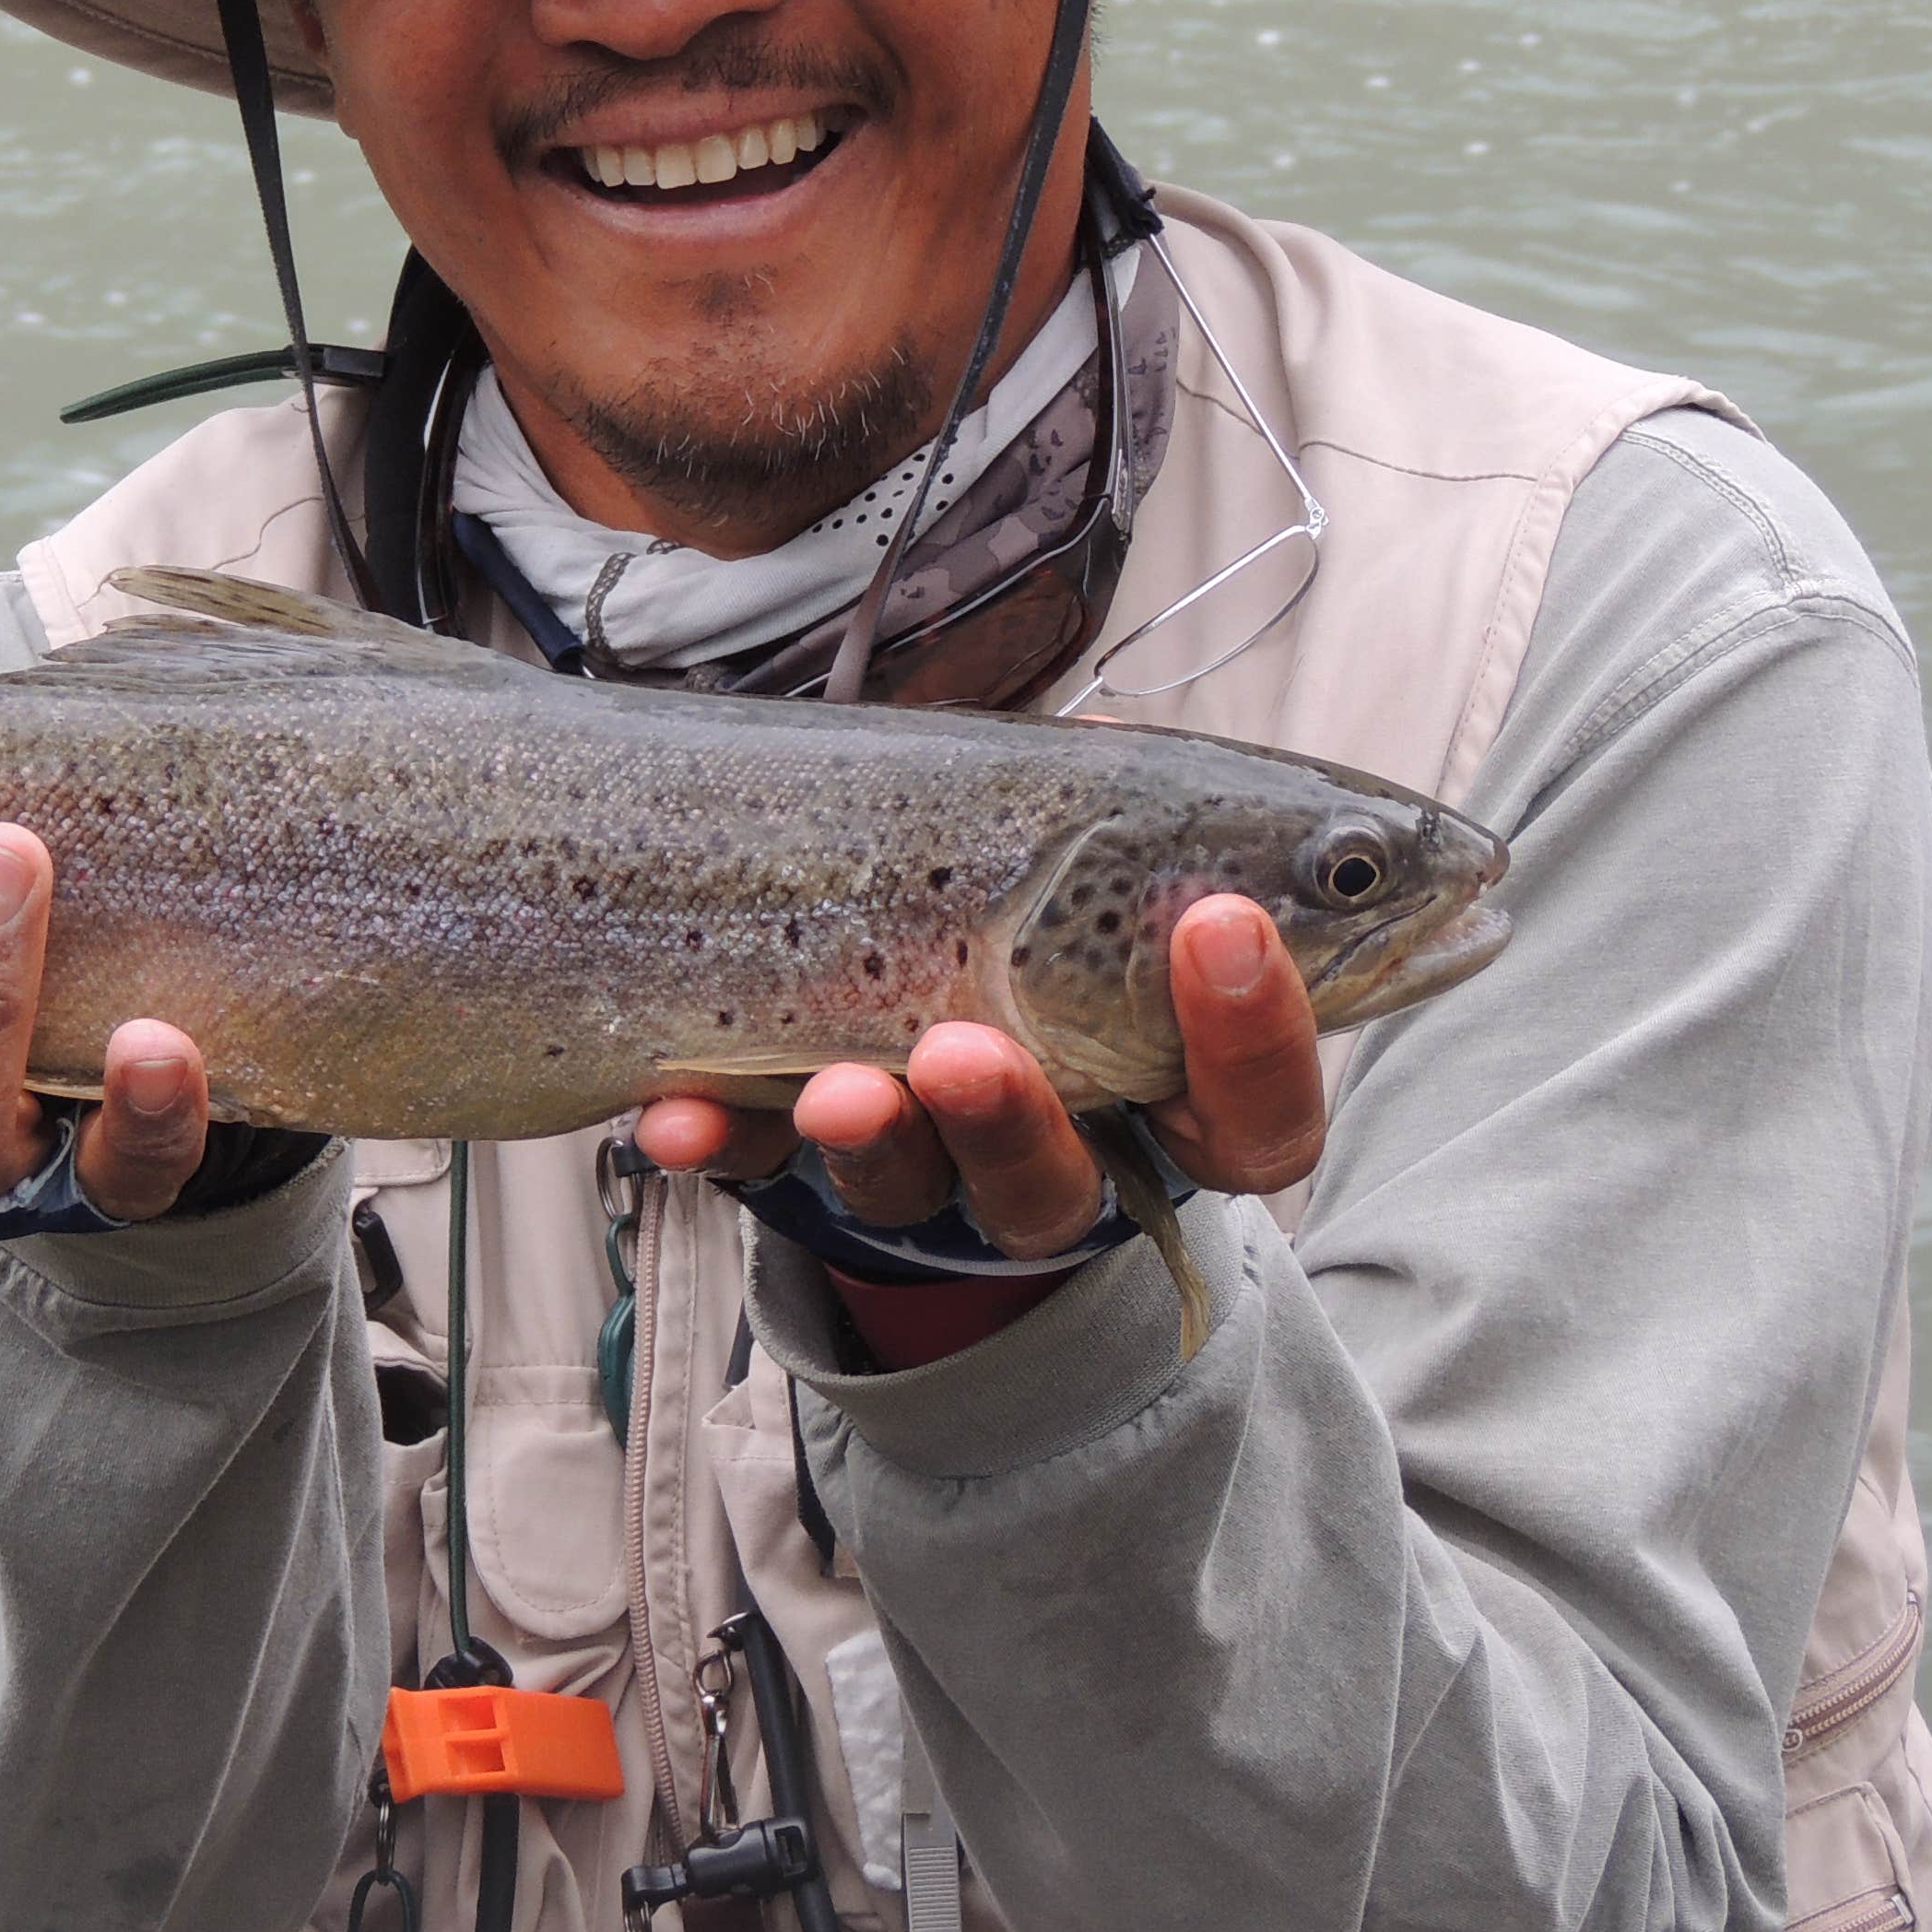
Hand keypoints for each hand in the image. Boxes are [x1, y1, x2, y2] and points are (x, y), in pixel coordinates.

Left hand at [630, 892, 1328, 1251]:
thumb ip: (1122, 834)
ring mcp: (923, 1168)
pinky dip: (716, 1138)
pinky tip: (672, 1113)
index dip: (1259, 1041)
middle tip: (967, 1047)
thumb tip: (1101, 740)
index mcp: (1164, 1096)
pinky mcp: (798, 1161)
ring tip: (835, 1085)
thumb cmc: (1034, 915)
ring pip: (915, 1191)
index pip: (1253, 1120)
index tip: (1221, 919)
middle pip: (1067, 1185)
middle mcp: (1053, 1152)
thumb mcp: (1096, 869)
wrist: (881, 980)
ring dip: (874, 1135)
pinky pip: (754, 1169)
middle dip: (1015, 1118)